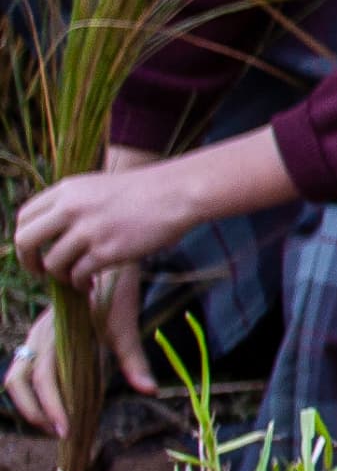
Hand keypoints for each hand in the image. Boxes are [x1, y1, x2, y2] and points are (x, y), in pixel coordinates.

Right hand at [5, 267, 154, 435]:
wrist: (105, 265)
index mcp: (55, 334)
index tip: (65, 430)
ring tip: (55, 423)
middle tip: (61, 433)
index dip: (50, 407)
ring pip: (15, 376)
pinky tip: (55, 404)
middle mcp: (38, 336)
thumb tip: (151, 391)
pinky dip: (32, 391)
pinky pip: (24, 368)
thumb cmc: (116, 296)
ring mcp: (34, 336)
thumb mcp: (126, 327)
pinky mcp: (38, 337)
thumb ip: (133, 360)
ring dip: (30, 403)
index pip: (42, 378)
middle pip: (18, 381)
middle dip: (35, 411)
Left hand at [15, 158, 201, 296]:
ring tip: (76, 278)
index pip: (24, 216)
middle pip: (26, 240)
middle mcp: (71, 208)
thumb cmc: (146, 191)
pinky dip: (81, 283)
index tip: (35, 251)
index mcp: (67, 190)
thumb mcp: (99, 187)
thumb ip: (73, 204)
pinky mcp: (107, 250)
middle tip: (40, 271)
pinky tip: (91, 283)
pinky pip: (78, 274)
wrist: (178, 192)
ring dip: (61, 275)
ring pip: (53, 263)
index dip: (25, 237)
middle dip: (29, 261)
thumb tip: (53, 231)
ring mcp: (88, 230)